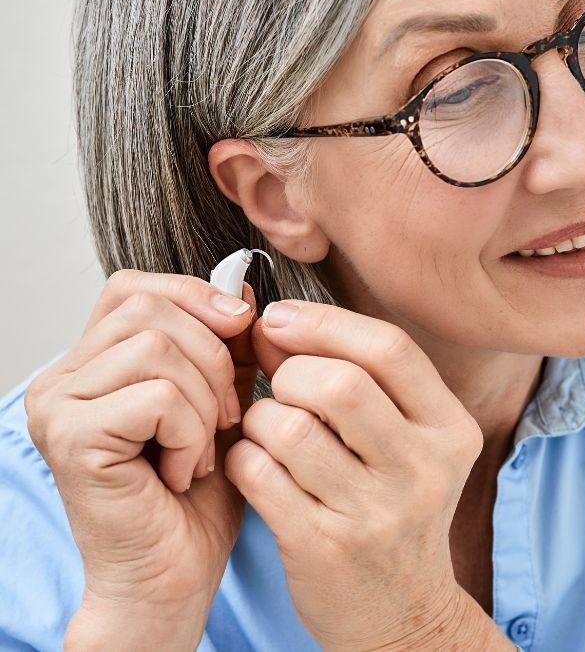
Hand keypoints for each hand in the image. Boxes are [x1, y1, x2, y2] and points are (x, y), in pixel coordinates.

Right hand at [24, 270, 258, 645]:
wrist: (173, 577)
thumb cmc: (197, 497)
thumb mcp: (223, 402)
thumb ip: (228, 347)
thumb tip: (244, 291)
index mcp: (91, 362)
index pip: (135, 288)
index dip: (195, 296)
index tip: (241, 328)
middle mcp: (61, 377)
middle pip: (152, 310)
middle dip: (214, 358)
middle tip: (225, 417)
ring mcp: (58, 406)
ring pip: (158, 348)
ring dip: (206, 401)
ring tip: (202, 450)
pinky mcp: (72, 438)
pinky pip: (158, 397)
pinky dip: (192, 433)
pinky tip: (183, 472)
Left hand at [223, 300, 495, 650]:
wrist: (402, 611)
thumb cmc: (395, 507)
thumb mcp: (407, 443)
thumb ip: (358, 380)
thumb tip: (275, 323)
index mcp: (450, 429)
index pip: (389, 348)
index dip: (324, 322)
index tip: (279, 319)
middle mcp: (423, 469)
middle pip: (338, 384)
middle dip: (290, 372)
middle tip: (280, 386)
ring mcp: (375, 514)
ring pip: (290, 428)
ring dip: (260, 418)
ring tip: (266, 430)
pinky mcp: (324, 548)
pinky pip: (258, 474)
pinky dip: (242, 457)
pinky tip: (254, 463)